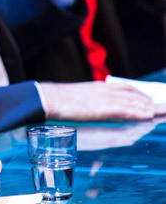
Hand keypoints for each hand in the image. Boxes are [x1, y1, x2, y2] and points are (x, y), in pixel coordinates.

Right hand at [40, 81, 165, 120]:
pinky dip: (139, 112)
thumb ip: (91, 100)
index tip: (151, 100)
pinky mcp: (104, 108)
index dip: (141, 95)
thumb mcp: (78, 97)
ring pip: (135, 102)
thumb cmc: (59, 100)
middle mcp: (106, 91)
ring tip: (164, 111)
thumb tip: (96, 108)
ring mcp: (106, 99)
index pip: (127, 89)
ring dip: (152, 107)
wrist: (49, 98)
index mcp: (100, 87)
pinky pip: (127, 110)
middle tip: (164, 107)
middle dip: (152, 101)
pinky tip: (149, 115)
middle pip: (136, 95)